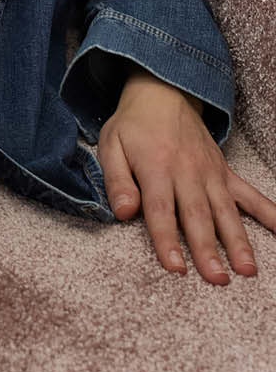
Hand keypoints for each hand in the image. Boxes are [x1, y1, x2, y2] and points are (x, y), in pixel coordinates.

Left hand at [96, 66, 275, 283]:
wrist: (162, 92)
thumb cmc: (132, 125)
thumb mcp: (111, 146)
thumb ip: (117, 181)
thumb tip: (124, 212)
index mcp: (156, 167)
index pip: (160, 210)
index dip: (167, 240)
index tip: (175, 268)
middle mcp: (187, 171)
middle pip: (197, 215)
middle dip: (207, 248)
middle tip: (217, 278)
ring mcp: (210, 172)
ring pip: (225, 210)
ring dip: (237, 240)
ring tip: (247, 269)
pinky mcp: (224, 171)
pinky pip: (249, 193)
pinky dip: (268, 212)